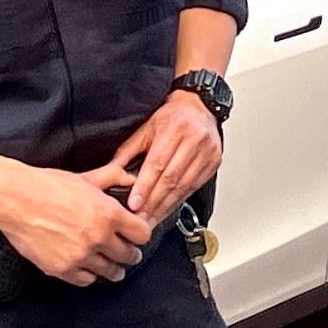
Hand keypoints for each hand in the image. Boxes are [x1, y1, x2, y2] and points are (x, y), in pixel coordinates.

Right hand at [0, 159, 152, 284]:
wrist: (14, 198)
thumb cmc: (46, 186)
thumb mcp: (85, 177)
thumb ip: (112, 178)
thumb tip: (131, 179)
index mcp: (108, 214)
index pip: (143, 234)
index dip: (141, 234)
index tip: (138, 235)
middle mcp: (98, 238)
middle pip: (129, 255)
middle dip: (130, 253)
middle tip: (129, 252)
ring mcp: (80, 256)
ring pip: (109, 271)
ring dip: (113, 268)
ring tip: (114, 267)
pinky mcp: (62, 269)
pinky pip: (86, 280)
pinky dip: (90, 275)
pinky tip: (90, 269)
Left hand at [105, 92, 223, 234]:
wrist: (199, 108)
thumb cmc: (172, 117)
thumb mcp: (146, 127)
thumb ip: (129, 150)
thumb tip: (113, 171)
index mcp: (174, 128)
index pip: (158, 163)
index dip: (145, 186)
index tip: (135, 204)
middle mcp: (194, 139)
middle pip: (171, 178)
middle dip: (153, 202)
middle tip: (140, 218)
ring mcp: (207, 152)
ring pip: (184, 186)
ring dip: (165, 206)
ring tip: (151, 219)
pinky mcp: (214, 162)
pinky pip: (194, 187)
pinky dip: (178, 201)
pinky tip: (167, 209)